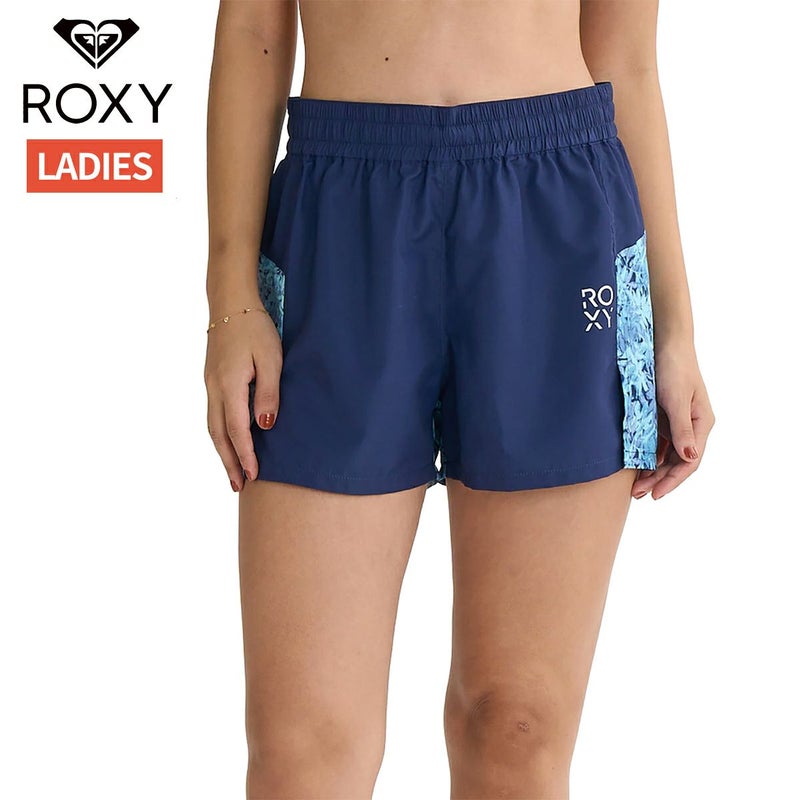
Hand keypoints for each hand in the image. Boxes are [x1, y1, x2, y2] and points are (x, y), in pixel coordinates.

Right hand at [204, 304, 282, 491]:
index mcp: (229, 385)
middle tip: (238, 486)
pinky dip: (220, 434)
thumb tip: (264, 426)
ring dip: (222, 451)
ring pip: (212, 426)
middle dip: (228, 462)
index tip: (253, 475)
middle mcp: (214, 388)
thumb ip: (268, 394)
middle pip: (218, 434)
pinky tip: (228, 442)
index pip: (236, 429)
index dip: (245, 455)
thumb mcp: (271, 359)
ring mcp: (209, 384)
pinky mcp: (212, 380)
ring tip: (232, 473)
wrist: (231, 303)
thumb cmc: (256, 329)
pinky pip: (213, 415)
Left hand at [631, 342, 714, 500]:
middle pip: (677, 462)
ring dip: (652, 470)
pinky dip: (648, 454)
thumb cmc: (673, 367)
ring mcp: (677, 422)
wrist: (664, 341)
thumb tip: (689, 458)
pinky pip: (657, 442)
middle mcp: (692, 426)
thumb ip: (681, 429)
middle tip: (638, 494)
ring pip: (666, 454)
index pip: (689, 462)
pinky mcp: (664, 416)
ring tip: (634, 486)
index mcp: (702, 424)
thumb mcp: (675, 399)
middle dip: (659, 479)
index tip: (655, 494)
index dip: (672, 481)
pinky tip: (635, 464)